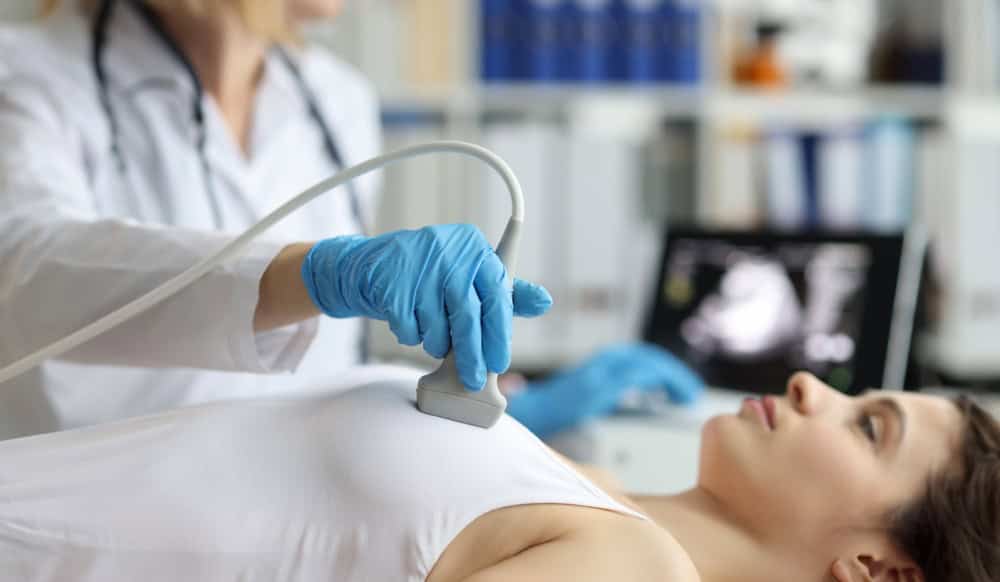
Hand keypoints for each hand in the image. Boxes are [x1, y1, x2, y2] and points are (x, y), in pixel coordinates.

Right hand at [301, 224, 551, 389]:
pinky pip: (411, 330)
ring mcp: (418, 267)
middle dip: (471, 354)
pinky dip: (412, 336)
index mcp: (475, 248)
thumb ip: (506, 292)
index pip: (497, 295)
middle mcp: (449, 251)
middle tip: (473, 379)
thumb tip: (544, 301)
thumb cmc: (430, 276)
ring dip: (436, 344)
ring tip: (432, 334)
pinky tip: (410, 322)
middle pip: (468, 315)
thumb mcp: (470, 277)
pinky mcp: (392, 285)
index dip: (499, 334)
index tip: (499, 363)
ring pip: (437, 327)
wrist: (369, 266)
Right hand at [505, 343, 703, 436]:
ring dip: (672, 374)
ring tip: (687, 394)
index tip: (683, 386)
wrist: (518, 420)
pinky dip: (660, 381)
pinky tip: (671, 396)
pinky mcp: (595, 388)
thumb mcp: (586, 400)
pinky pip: (636, 376)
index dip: (666, 368)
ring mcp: (597, 374)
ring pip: (646, 362)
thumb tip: (641, 398)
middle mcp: (599, 364)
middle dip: (673, 371)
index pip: (640, 357)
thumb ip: (609, 394)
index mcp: (599, 365)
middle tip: (691, 391)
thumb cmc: (550, 416)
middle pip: (646, 356)